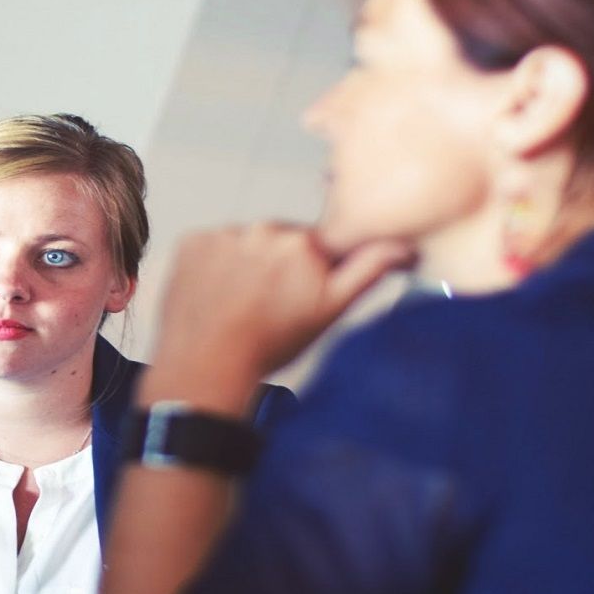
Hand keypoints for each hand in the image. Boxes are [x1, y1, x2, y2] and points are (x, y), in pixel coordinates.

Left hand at [151, 224, 411, 388]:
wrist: (207, 365)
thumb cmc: (268, 346)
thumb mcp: (329, 312)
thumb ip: (367, 271)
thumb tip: (403, 247)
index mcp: (304, 243)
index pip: (317, 245)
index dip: (311, 270)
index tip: (299, 291)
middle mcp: (264, 229)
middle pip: (279, 241)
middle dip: (278, 266)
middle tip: (268, 305)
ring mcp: (224, 234)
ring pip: (244, 243)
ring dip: (244, 264)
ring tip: (238, 303)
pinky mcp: (191, 242)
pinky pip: (210, 246)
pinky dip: (213, 265)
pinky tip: (216, 295)